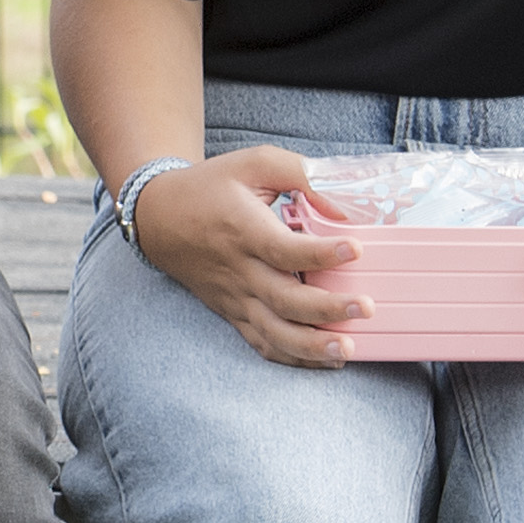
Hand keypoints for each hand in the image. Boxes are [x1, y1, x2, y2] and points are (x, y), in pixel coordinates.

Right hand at [127, 145, 367, 369]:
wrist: (159, 218)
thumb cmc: (213, 186)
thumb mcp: (255, 162)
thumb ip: (302, 175)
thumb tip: (345, 208)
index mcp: (244, 230)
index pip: (283, 248)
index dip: (321, 252)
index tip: (356, 249)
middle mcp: (240, 270)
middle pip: (283, 299)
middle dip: (326, 308)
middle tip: (365, 307)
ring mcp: (236, 297)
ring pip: (273, 331)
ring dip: (311, 346)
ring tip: (347, 350)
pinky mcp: (234, 312)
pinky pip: (263, 343)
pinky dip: (294, 357)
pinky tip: (327, 360)